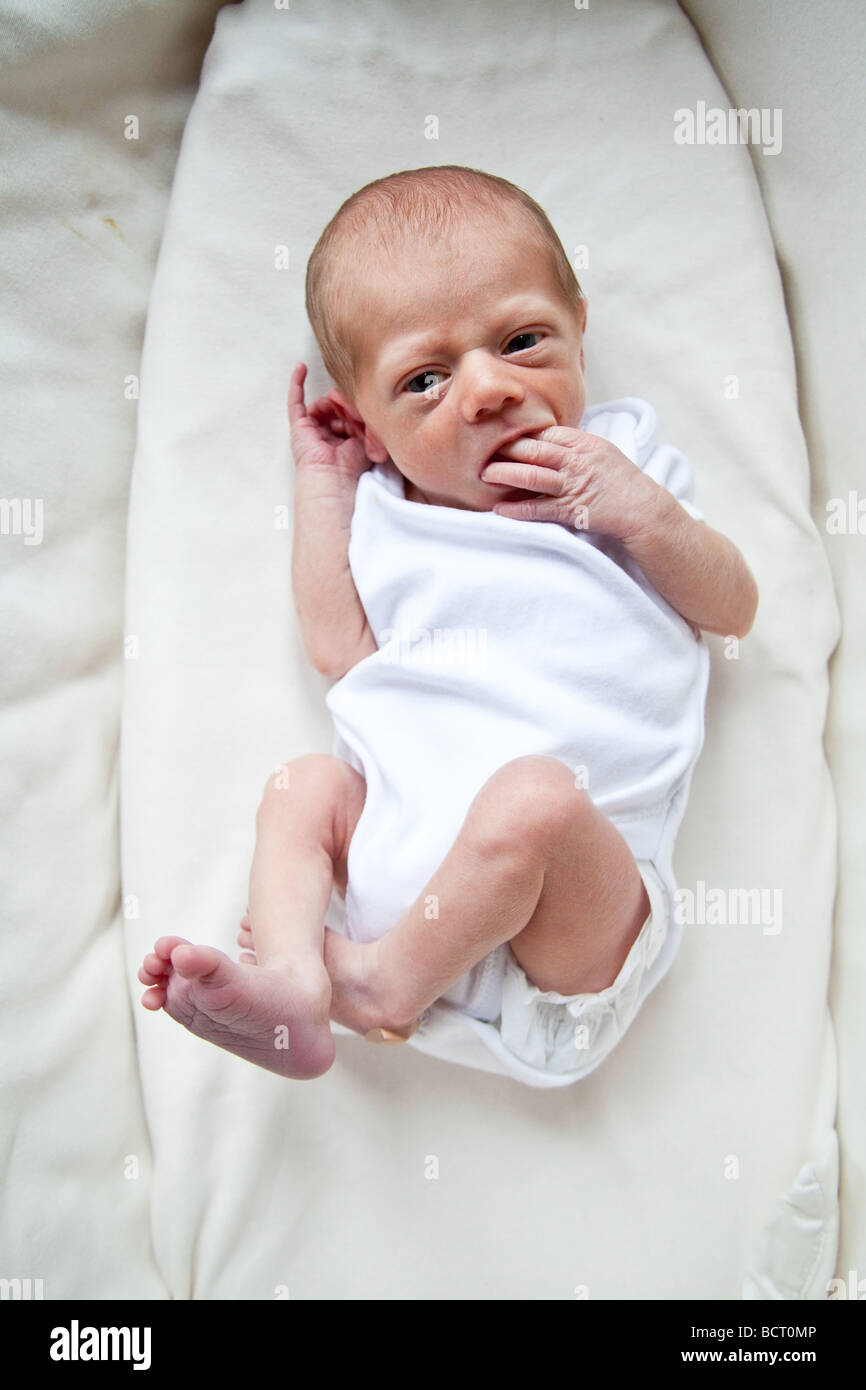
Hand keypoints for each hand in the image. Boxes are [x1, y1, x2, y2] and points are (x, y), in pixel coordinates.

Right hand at [288, 362, 374, 485]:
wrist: (335, 478)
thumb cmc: (351, 466)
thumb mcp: (366, 437)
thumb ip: (363, 419)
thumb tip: (356, 401)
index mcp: (342, 439)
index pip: (349, 414)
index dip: (357, 411)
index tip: (367, 415)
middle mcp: (326, 434)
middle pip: (337, 407)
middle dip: (347, 408)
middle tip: (355, 417)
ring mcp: (311, 429)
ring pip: (324, 404)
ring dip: (334, 405)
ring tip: (343, 416)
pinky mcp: (298, 425)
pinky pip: (295, 400)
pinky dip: (297, 383)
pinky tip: (301, 367)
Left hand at [480, 425, 660, 539]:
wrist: (644, 509)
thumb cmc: (621, 482)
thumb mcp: (600, 453)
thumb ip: (574, 446)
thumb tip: (546, 441)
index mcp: (584, 443)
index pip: (546, 432)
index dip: (521, 433)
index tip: (499, 432)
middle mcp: (577, 460)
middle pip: (535, 449)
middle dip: (506, 448)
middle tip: (480, 448)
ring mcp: (574, 485)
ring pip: (533, 476)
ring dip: (505, 474)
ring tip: (484, 474)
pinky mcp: (573, 510)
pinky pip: (540, 508)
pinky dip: (518, 509)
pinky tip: (500, 509)